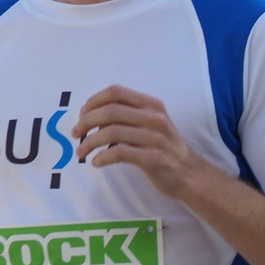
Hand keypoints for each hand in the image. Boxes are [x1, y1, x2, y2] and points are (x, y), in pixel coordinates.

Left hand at [72, 85, 206, 198]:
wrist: (188, 173)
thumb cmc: (163, 147)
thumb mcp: (151, 123)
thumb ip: (127, 115)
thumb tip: (91, 115)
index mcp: (152, 105)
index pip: (116, 92)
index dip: (93, 101)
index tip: (82, 114)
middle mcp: (155, 118)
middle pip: (110, 111)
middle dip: (86, 122)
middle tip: (76, 133)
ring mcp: (156, 138)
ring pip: (112, 132)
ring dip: (89, 142)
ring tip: (81, 152)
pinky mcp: (154, 158)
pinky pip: (119, 153)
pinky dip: (102, 157)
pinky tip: (96, 162)